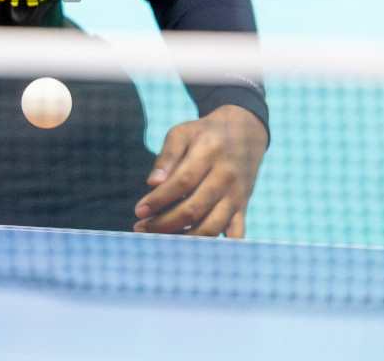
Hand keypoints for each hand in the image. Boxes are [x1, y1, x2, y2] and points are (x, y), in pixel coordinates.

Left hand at [133, 104, 266, 235]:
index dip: (159, 199)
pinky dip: (216, 248)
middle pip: (194, 208)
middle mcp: (226, 175)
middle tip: (141, 228)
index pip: (182, 182)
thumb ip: (167, 156)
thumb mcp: (183, 132)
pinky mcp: (243, 207)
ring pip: (211, 227)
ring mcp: (237, 195)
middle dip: (164, 223)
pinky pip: (235, 235)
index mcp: (209, 152)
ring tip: (159, 238)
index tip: (139, 210)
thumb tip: (152, 183)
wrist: (244, 133)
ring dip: (183, 239)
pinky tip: (192, 249)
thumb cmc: (204, 134)